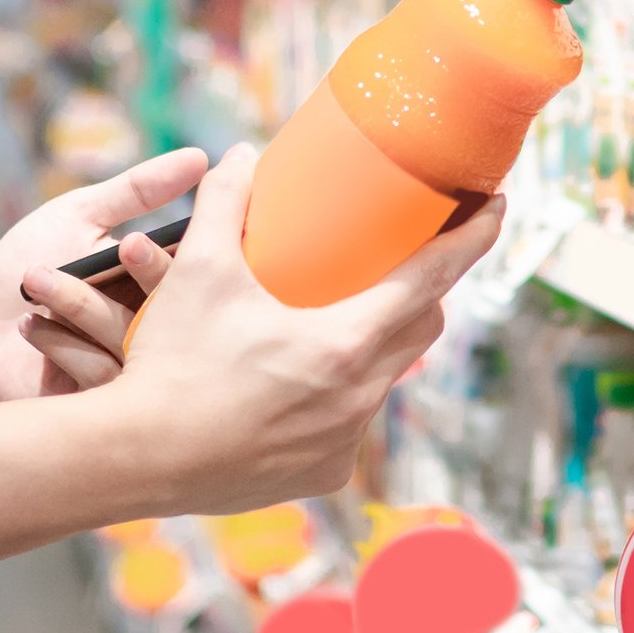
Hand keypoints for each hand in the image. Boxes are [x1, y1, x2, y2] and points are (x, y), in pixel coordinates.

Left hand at [0, 148, 208, 407]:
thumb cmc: (24, 268)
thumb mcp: (78, 216)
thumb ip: (137, 190)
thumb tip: (200, 156)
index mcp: (160, 279)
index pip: (200, 267)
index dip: (193, 251)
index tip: (148, 237)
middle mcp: (159, 325)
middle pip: (182, 305)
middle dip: (150, 274)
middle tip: (120, 250)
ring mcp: (136, 366)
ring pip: (139, 339)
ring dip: (83, 305)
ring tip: (36, 280)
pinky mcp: (107, 400)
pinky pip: (105, 375)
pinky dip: (63, 346)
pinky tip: (29, 324)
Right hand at [111, 144, 503, 515]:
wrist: (135, 459)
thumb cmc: (172, 363)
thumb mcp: (198, 273)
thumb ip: (225, 207)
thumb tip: (240, 157)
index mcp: (346, 342)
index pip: (433, 277)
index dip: (472, 237)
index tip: (498, 207)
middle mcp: (361, 395)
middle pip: (420, 328)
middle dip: (423, 291)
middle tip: (408, 262)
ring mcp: (347, 441)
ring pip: (384, 379)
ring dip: (375, 347)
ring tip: (342, 321)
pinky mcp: (325, 475)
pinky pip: (350, 426)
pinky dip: (338, 399)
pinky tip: (306, 386)